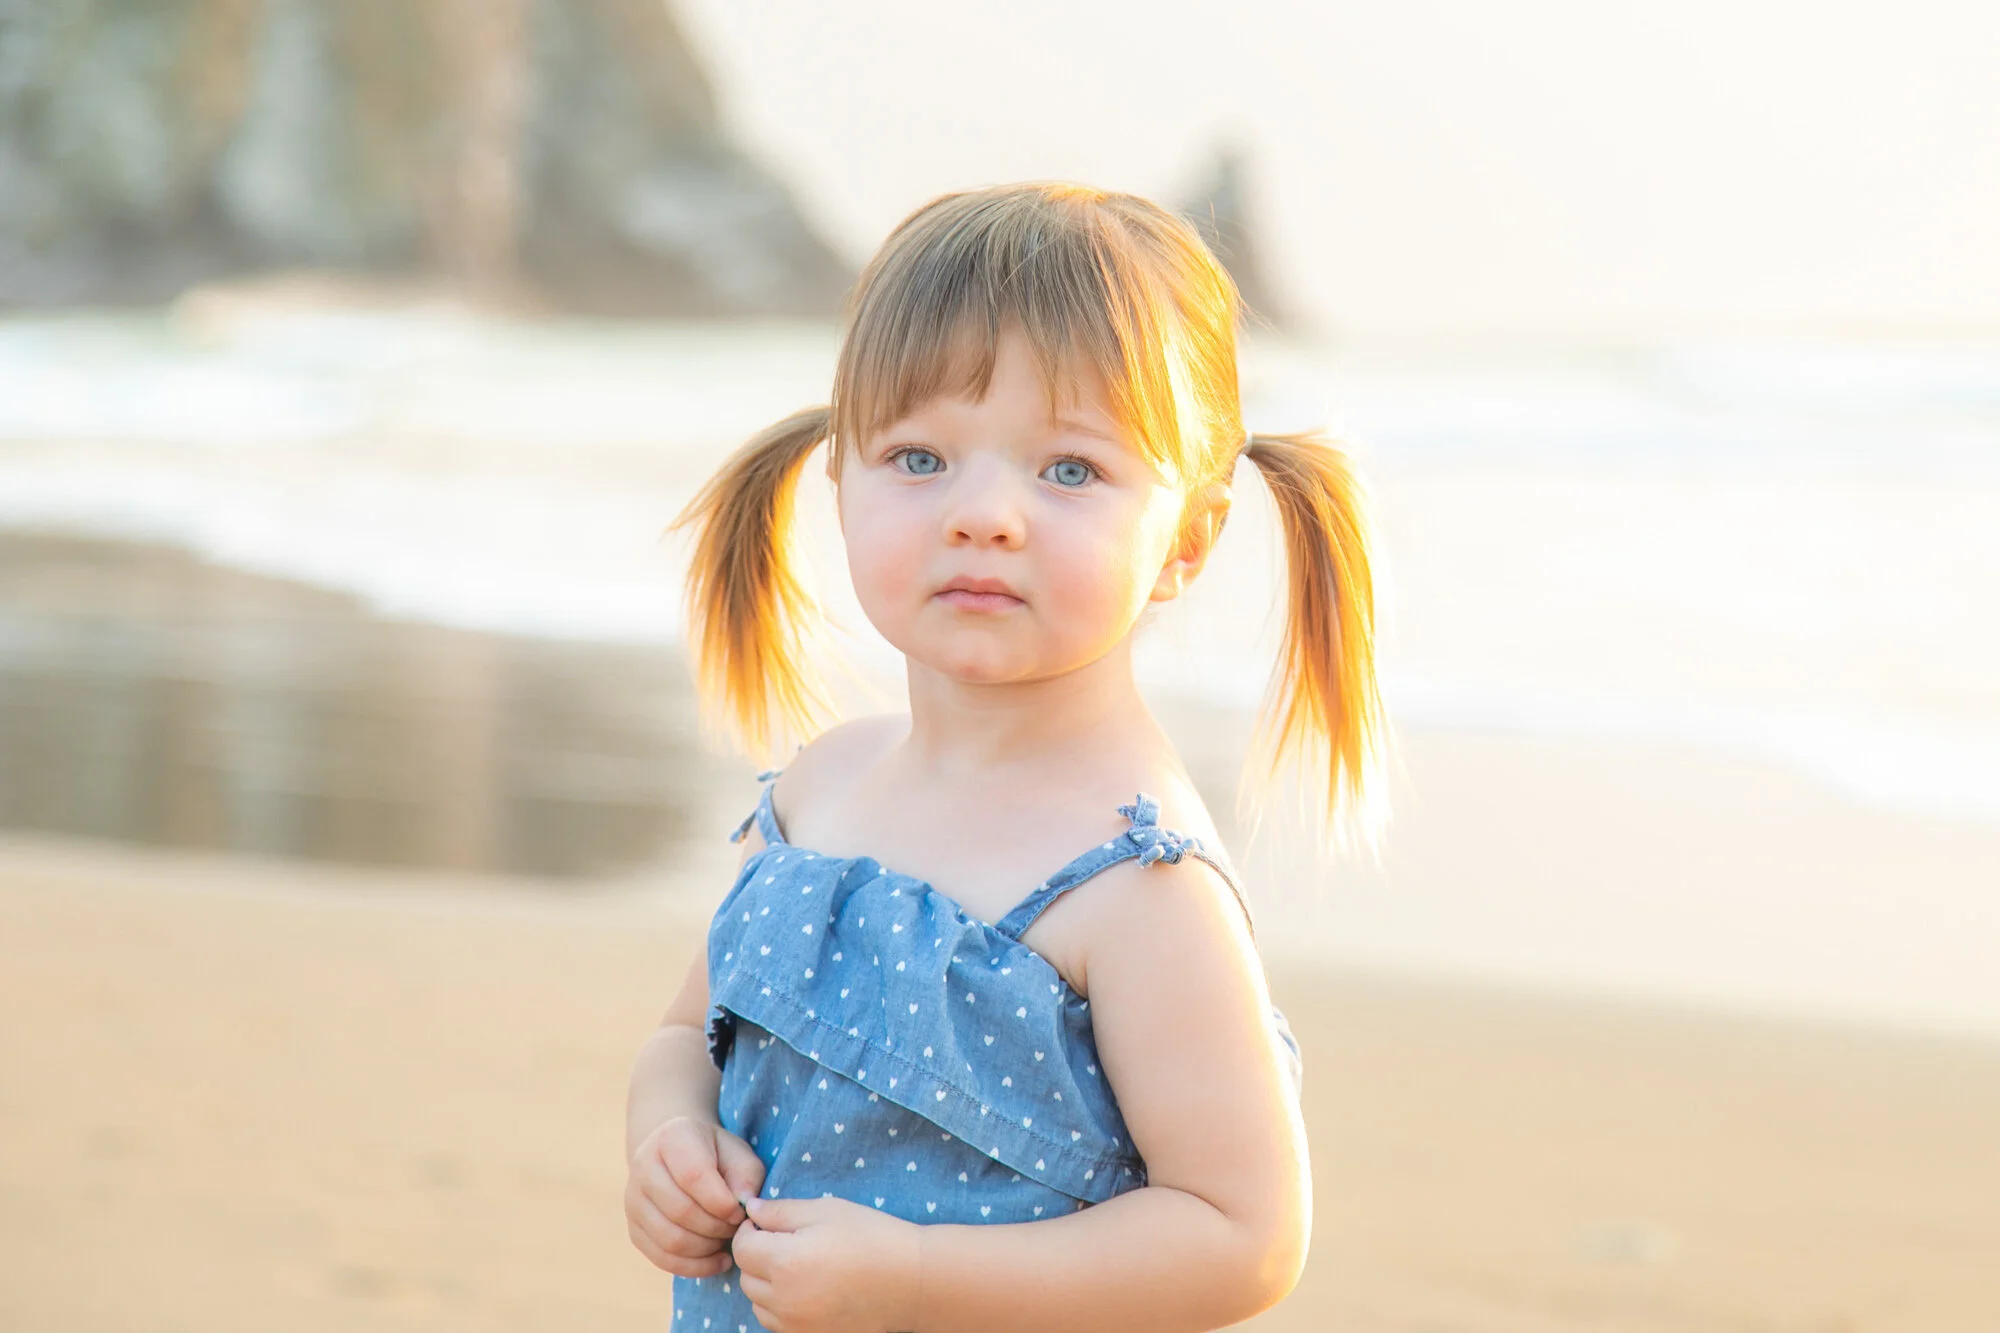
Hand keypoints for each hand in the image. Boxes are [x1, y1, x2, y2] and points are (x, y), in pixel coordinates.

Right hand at [625, 1116, 765, 1276]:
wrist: (678, 1156)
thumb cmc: (716, 1154)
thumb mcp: (739, 1154)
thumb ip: (747, 1176)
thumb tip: (745, 1205)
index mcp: (672, 1138)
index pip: (693, 1176)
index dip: (721, 1202)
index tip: (740, 1212)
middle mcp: (644, 1165)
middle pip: (680, 1211)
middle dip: (716, 1228)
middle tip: (736, 1229)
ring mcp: (633, 1199)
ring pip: (670, 1239)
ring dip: (706, 1249)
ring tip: (726, 1242)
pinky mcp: (634, 1228)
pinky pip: (662, 1258)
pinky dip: (693, 1267)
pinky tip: (716, 1261)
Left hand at [731, 1194, 922, 1332]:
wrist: (911, 1280)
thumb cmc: (872, 1237)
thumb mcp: (827, 1210)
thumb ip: (781, 1211)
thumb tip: (751, 1211)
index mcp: (786, 1261)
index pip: (742, 1248)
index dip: (749, 1231)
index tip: (764, 1223)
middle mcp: (785, 1299)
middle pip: (746, 1277)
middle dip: (757, 1256)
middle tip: (784, 1241)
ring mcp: (796, 1324)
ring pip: (758, 1304)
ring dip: (766, 1284)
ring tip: (796, 1266)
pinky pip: (777, 1323)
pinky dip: (781, 1307)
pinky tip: (806, 1290)